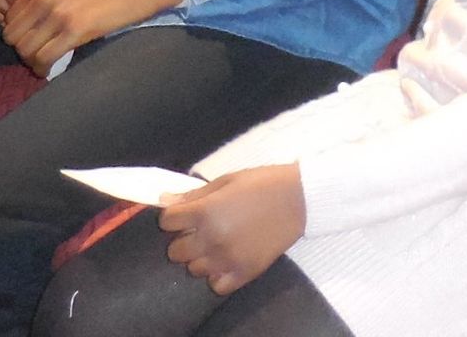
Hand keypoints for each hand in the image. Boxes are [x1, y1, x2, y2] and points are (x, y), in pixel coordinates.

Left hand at [0, 0, 183, 73]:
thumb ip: (45, 1)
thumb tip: (27, 30)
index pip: (9, 18)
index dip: (20, 32)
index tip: (35, 38)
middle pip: (13, 36)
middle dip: (23, 48)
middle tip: (39, 52)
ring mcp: (59, 14)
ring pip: (25, 50)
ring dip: (32, 61)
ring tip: (46, 61)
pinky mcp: (75, 30)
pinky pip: (44, 58)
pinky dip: (43, 68)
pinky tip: (49, 69)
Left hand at [162, 165, 305, 295]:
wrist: (302, 198)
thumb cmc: (263, 183)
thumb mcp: (228, 180)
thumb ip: (194, 194)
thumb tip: (164, 202)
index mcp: (206, 212)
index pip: (167, 221)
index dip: (175, 215)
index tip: (186, 213)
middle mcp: (211, 239)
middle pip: (175, 251)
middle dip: (185, 238)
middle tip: (204, 228)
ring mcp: (227, 259)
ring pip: (194, 269)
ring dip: (202, 256)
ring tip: (219, 242)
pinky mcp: (244, 272)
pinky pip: (216, 285)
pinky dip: (219, 275)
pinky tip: (228, 259)